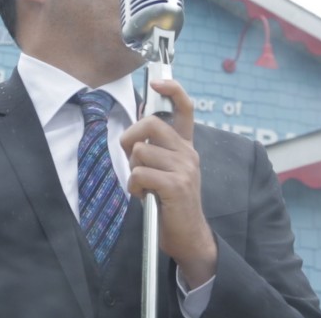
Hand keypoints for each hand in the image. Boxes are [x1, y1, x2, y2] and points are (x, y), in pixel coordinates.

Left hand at [120, 79, 216, 288]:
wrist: (189, 236)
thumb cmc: (170, 203)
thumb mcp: (165, 171)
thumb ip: (154, 150)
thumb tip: (134, 130)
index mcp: (186, 147)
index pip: (185, 109)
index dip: (173, 91)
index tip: (158, 84)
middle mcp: (188, 153)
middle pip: (151, 124)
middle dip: (131, 137)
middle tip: (131, 157)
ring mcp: (185, 168)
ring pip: (140, 151)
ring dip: (132, 170)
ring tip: (143, 185)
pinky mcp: (176, 185)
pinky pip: (140, 173)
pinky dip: (134, 186)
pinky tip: (144, 196)